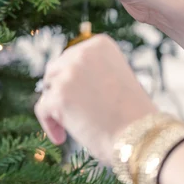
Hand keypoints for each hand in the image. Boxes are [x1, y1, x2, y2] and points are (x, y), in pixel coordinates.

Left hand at [34, 34, 156, 162]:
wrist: (141, 137)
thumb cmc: (132, 114)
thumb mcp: (114, 77)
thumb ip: (91, 71)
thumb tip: (61, 79)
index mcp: (99, 44)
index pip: (71, 57)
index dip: (71, 78)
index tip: (80, 96)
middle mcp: (82, 53)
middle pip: (54, 70)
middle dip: (59, 90)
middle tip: (71, 112)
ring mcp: (68, 74)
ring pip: (48, 90)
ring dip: (56, 107)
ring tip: (70, 126)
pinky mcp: (57, 96)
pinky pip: (42, 109)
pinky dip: (49, 124)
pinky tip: (61, 138)